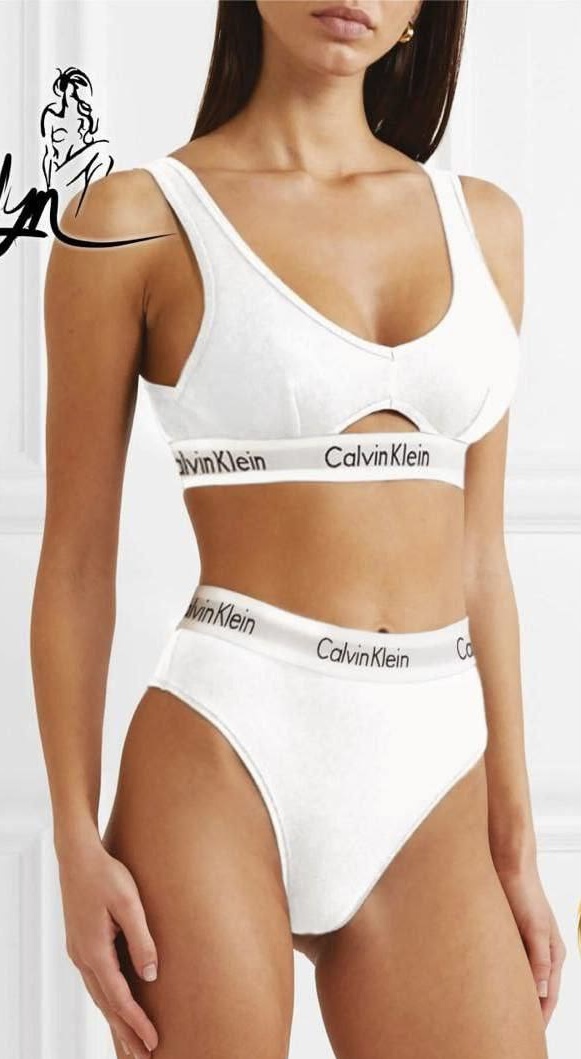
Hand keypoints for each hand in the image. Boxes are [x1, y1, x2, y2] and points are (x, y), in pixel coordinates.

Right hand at [56, 831, 158, 1057]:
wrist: (77, 855)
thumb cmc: (106, 874)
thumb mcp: (129, 903)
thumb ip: (141, 939)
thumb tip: (151, 976)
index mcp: (94, 951)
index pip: (120, 998)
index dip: (138, 1022)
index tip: (154, 1042)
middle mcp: (83, 958)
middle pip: (106, 1005)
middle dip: (125, 1033)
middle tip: (144, 1057)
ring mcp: (79, 952)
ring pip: (99, 996)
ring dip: (115, 1021)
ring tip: (130, 1044)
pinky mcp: (81, 944)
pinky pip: (96, 983)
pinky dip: (107, 1002)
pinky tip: (115, 1007)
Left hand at [494, 858, 566, 1025]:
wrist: (506, 862)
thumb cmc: (524, 892)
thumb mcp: (534, 927)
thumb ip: (539, 960)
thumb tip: (541, 994)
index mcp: (554, 954)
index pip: (550, 996)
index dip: (541, 1017)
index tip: (530, 1035)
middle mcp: (542, 952)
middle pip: (537, 991)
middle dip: (527, 1011)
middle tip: (511, 1030)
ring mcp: (526, 944)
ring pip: (521, 978)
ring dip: (513, 994)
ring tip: (499, 1014)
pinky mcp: (509, 935)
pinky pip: (507, 964)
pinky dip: (502, 978)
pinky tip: (489, 985)